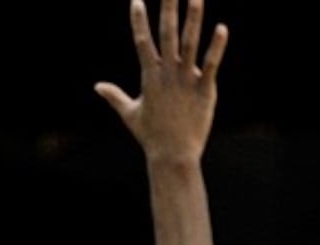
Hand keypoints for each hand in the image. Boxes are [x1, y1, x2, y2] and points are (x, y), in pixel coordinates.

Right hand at [96, 0, 228, 163]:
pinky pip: (212, 64)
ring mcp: (186, 79)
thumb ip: (115, 96)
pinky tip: (222, 28)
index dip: (138, 19)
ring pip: (190, 43)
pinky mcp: (204, 90)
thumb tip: (98, 86)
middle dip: (168, 8)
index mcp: (149, 75)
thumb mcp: (130, 114)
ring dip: (194, 18)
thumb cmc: (151, 136)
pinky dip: (217, 46)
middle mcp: (167, 73)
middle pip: (167, 33)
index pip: (142, 40)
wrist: (173, 155)